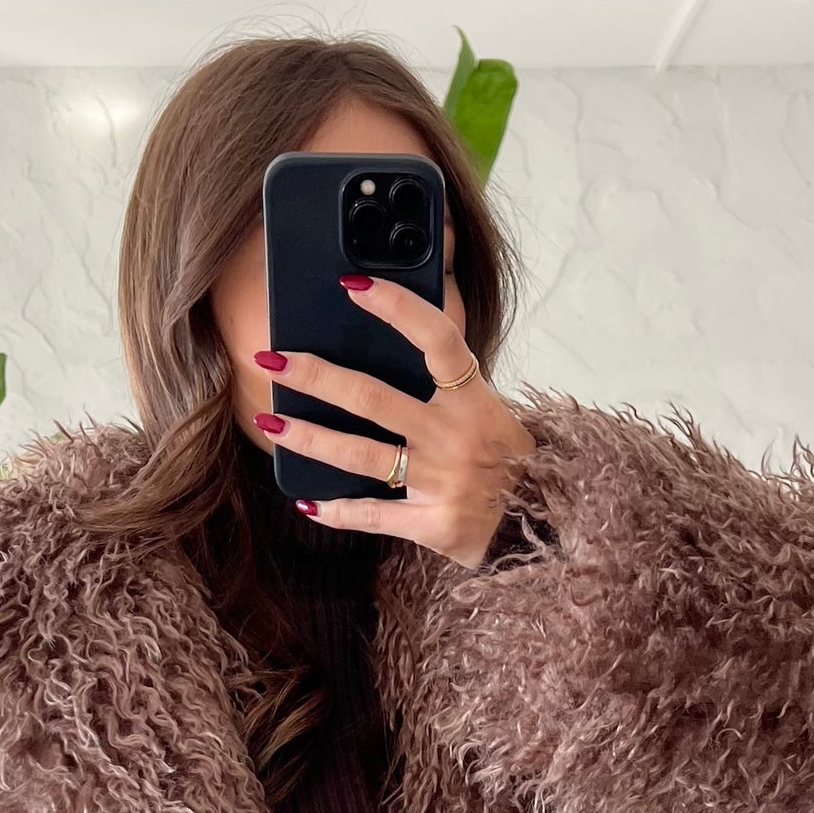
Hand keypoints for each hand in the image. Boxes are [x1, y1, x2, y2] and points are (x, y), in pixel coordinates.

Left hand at [254, 278, 535, 568]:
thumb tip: (384, 351)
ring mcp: (442, 482)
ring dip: (309, 438)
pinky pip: (373, 515)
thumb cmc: (508, 462)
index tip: (352, 285)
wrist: (542, 528)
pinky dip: (337, 510)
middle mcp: (455, 436)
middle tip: (272, 359)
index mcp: (474, 400)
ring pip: (361, 456)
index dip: (396, 308)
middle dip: (316, 376)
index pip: (436, 339)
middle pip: (373, 398)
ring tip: (271, 422)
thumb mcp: (491, 412)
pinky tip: (307, 501)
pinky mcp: (433, 524)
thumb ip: (447, 387)